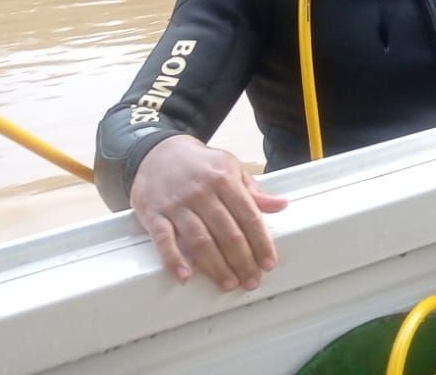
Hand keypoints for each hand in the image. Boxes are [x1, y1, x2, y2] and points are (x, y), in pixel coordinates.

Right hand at [128, 134, 288, 290]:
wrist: (158, 152)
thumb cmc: (201, 164)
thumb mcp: (231, 168)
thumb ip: (254, 191)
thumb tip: (281, 205)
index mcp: (225, 180)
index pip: (248, 216)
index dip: (260, 242)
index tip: (268, 263)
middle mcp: (202, 192)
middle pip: (226, 232)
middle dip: (242, 260)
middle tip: (251, 281)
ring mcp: (177, 204)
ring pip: (199, 240)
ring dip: (215, 266)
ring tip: (228, 283)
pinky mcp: (154, 214)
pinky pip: (164, 240)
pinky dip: (174, 260)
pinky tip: (185, 276)